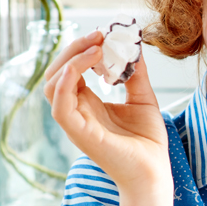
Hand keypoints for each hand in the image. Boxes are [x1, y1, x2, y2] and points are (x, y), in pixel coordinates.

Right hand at [44, 31, 170, 190]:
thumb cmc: (147, 141)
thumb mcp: (143, 97)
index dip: (82, 49)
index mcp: (88, 103)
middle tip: (98, 35)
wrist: (154, 171)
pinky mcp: (80, 134)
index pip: (71, 69)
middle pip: (57, 72)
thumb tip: (134, 45)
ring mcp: (76, 122)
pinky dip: (66, 82)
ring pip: (52, 85)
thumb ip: (136, 73)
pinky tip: (83, 67)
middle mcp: (78, 111)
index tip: (104, 34)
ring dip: (70, 60)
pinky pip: (60, 106)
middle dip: (74, 48)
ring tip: (96, 48)